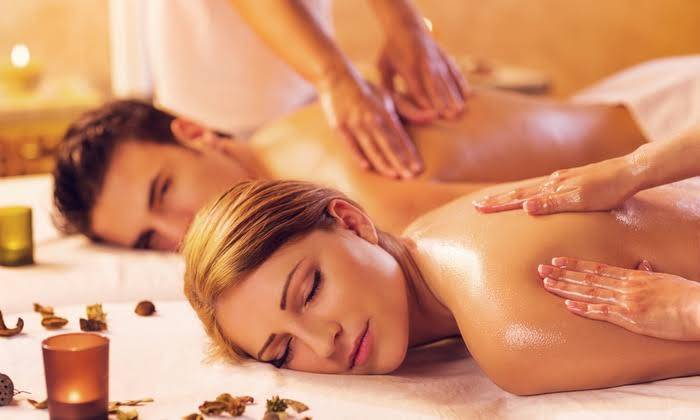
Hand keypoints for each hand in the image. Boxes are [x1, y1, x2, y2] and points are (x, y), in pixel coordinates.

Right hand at [318, 72, 422, 178]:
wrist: (337, 79)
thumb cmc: (367, 92)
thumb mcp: (389, 98)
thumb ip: (410, 110)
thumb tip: (434, 116)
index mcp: (385, 113)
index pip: (401, 138)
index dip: (410, 154)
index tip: (418, 168)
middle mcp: (372, 119)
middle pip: (388, 144)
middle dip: (400, 161)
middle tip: (410, 176)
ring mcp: (355, 124)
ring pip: (371, 147)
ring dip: (383, 162)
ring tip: (394, 175)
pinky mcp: (340, 127)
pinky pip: (351, 145)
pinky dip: (358, 155)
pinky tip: (367, 167)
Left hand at [378, 27, 468, 122]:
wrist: (406, 25)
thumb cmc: (391, 51)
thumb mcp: (383, 66)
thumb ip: (387, 86)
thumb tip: (389, 105)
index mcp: (408, 66)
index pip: (418, 87)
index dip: (426, 100)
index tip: (434, 114)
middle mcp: (425, 62)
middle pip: (435, 85)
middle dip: (444, 101)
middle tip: (451, 116)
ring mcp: (437, 59)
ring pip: (447, 80)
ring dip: (454, 95)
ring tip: (459, 110)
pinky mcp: (445, 56)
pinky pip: (455, 71)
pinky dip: (461, 82)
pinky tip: (467, 94)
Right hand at [473, 156, 639, 214]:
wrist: (629, 171)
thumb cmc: (608, 191)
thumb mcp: (581, 201)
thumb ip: (552, 204)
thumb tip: (525, 207)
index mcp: (552, 189)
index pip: (518, 198)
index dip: (498, 204)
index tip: (478, 207)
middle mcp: (553, 182)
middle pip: (519, 192)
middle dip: (498, 199)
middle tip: (477, 204)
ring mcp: (561, 179)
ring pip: (529, 188)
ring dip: (510, 195)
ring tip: (496, 198)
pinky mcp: (571, 179)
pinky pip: (541, 186)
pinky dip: (528, 191)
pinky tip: (530, 193)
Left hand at [538, 257, 699, 340]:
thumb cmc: (688, 296)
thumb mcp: (666, 279)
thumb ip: (649, 273)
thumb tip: (641, 265)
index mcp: (633, 276)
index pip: (597, 269)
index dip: (574, 265)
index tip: (556, 261)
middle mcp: (626, 286)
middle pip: (587, 279)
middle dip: (562, 274)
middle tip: (540, 270)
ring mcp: (627, 301)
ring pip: (589, 293)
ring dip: (566, 289)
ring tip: (547, 284)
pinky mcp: (632, 318)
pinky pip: (603, 313)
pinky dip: (585, 309)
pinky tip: (568, 306)